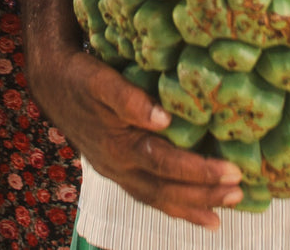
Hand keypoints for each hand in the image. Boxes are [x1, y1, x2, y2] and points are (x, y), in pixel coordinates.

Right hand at [30, 46, 243, 228]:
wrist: (50, 82)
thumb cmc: (79, 76)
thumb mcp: (100, 79)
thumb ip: (128, 99)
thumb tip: (163, 118)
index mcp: (118, 146)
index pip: (166, 164)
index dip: (199, 171)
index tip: (233, 170)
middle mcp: (118, 166)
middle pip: (166, 189)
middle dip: (204, 194)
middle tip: (239, 190)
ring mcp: (117, 172)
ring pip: (157, 198)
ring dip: (192, 206)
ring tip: (224, 213)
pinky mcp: (117, 170)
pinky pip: (148, 195)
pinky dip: (173, 206)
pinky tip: (196, 213)